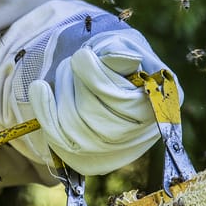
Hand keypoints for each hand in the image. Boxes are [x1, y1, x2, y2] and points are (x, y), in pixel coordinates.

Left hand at [26, 29, 176, 174]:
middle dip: (76, 82)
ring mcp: (121, 152)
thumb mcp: (118, 45)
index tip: (82, 56)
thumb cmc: (111, 56)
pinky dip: (45, 113)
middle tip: (74, 60)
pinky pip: (61, 142)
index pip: (123, 99)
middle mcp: (148, 132)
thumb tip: (125, 60)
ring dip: (63, 93)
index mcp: (164, 101)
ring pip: (76, 129)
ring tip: (66, 73)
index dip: (96, 77)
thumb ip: (119, 52)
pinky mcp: (94, 161)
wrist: (97, 74)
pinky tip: (41, 91)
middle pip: (96, 116)